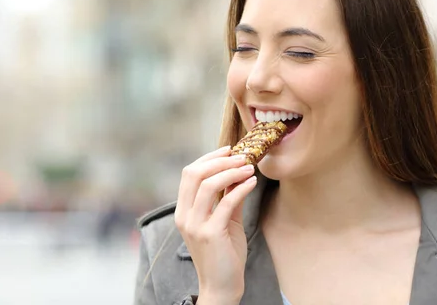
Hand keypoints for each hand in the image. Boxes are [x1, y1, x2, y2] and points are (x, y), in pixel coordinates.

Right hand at [174, 146, 257, 303]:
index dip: (208, 158)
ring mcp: (195, 225)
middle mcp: (184, 216)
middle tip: (241, 155)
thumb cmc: (223, 254)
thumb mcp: (224, 221)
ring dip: (232, 171)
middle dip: (219, 160)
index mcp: (183, 211)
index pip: (189, 173)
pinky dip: (241, 188)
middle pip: (194, 174)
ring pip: (208, 185)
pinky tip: (253, 183)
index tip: (228, 149)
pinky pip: (226, 203)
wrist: (221, 286)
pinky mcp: (210, 234)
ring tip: (249, 167)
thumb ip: (227, 198)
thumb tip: (238, 172)